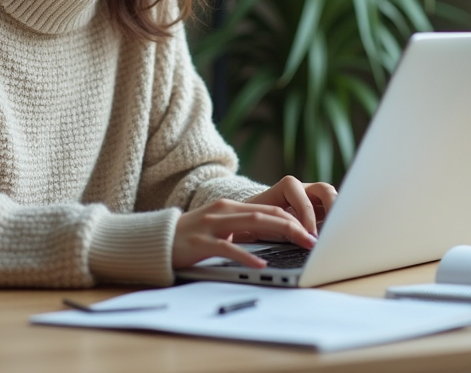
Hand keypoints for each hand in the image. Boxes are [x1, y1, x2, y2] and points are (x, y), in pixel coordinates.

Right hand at [171, 198, 317, 269]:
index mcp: (230, 206)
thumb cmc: (191, 237)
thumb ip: (242, 228)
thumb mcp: (219, 227)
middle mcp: (224, 211)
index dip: (294, 220)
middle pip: (267, 214)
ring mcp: (212, 225)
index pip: (270, 209)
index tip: (312, 233)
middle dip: (295, 226)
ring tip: (300, 244)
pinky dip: (247, 255)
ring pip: (254, 224)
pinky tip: (261, 263)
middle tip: (314, 240)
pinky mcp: (201, 242)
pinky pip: (228, 248)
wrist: (156, 240)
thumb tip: (274, 236)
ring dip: (281, 234)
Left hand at [243, 176, 337, 236]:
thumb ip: (280, 228)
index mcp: (288, 186)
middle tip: (332, 230)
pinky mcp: (320, 209)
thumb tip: (298, 241)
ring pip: (333, 199)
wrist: (254, 217)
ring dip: (337, 215)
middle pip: (325, 191)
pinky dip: (335, 223)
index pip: (304, 200)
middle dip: (332, 209)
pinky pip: (332, 212)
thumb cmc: (257, 219)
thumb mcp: (264, 222)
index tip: (310, 237)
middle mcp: (304, 189)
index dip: (308, 219)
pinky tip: (333, 237)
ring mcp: (314, 198)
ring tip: (337, 233)